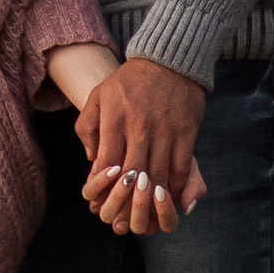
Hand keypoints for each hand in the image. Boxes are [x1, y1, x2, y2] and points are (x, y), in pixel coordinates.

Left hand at [77, 58, 209, 233]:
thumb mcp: (99, 95)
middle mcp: (138, 127)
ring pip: (158, 175)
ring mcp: (164, 131)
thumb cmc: (128, 80)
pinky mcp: (186, 132)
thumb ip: (87, 126)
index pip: (106, 163)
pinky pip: (181, 167)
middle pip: (133, 175)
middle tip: (127, 213)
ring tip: (148, 209)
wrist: (168, 58)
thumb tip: (91, 159)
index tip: (105, 198)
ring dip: (153, 197)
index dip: (105, 186)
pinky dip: (176, 185)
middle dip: (129, 198)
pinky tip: (171, 195)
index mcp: (114, 119)